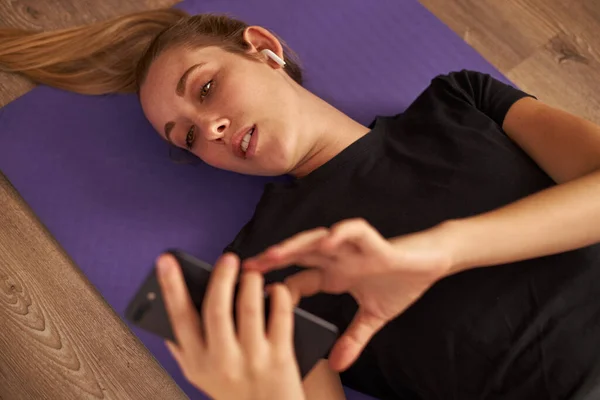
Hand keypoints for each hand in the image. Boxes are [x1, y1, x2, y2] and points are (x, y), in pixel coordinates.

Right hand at [156, 252, 305, 399]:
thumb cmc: (235, 393)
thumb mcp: (201, 377)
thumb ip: (184, 347)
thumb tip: (165, 309)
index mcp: (198, 363)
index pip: (179, 318)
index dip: (171, 287)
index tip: (165, 260)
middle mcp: (222, 362)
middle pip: (216, 308)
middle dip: (221, 277)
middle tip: (228, 258)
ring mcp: (252, 360)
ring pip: (249, 307)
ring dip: (250, 282)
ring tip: (251, 273)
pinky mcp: (280, 358)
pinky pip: (281, 315)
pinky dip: (279, 296)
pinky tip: (276, 288)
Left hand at [244, 218, 451, 371]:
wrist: (429, 266)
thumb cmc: (400, 285)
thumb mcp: (372, 318)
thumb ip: (353, 338)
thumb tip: (337, 365)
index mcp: (334, 275)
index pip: (298, 280)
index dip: (276, 288)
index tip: (252, 298)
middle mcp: (337, 258)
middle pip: (298, 256)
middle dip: (273, 260)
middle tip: (245, 270)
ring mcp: (352, 247)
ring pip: (317, 240)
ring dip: (295, 245)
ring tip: (274, 254)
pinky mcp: (372, 241)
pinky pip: (353, 232)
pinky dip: (340, 233)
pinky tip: (326, 240)